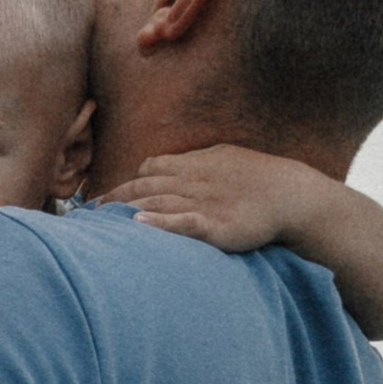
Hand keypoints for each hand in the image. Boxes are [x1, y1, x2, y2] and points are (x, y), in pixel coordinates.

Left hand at [109, 144, 324, 252]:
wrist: (292, 194)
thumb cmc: (259, 178)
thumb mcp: (224, 158)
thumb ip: (194, 162)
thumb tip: (166, 164)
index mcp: (195, 165)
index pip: (151, 168)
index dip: (128, 181)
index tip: (106, 196)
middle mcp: (193, 181)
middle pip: (145, 186)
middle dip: (116, 197)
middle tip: (90, 211)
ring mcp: (203, 202)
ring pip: (157, 201)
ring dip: (126, 208)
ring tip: (101, 217)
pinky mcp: (214, 224)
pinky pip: (183, 221)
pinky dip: (160, 222)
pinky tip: (139, 224)